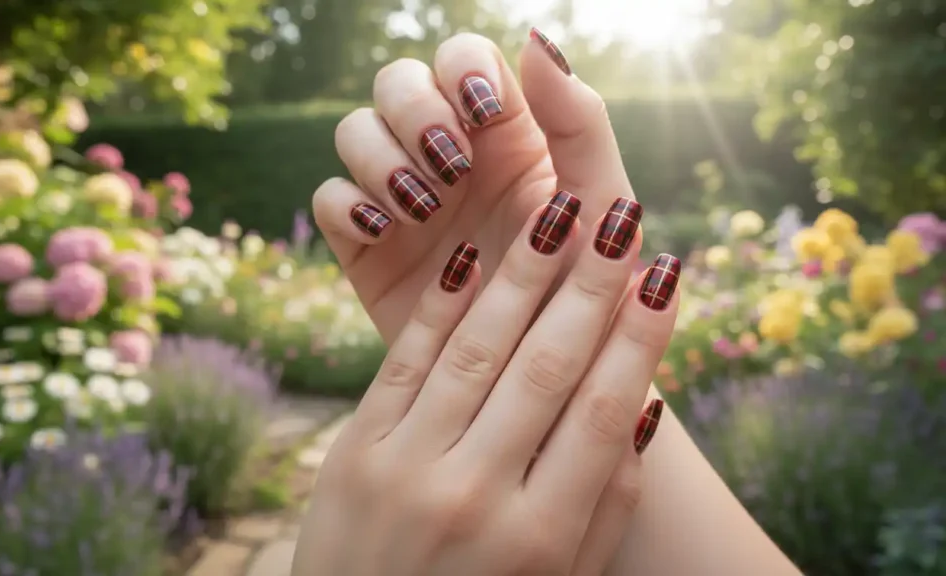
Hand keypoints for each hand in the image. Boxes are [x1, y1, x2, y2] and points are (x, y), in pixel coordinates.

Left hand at [293, 192, 679, 574]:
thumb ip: (607, 506)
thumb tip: (647, 405)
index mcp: (540, 537)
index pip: (603, 411)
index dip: (639, 335)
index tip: (666, 272)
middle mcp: (474, 496)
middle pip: (546, 368)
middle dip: (590, 285)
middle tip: (622, 217)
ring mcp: (404, 470)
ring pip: (475, 351)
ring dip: (521, 276)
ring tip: (558, 214)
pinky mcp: (353, 454)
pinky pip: (404, 363)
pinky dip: (440, 308)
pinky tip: (471, 257)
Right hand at [312, 28, 634, 341]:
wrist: (542, 380)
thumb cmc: (588, 288)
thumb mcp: (599, 201)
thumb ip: (578, 120)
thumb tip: (537, 42)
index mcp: (504, 131)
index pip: (462, 57)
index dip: (460, 70)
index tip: (483, 116)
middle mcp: (446, 154)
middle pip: (397, 83)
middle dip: (415, 112)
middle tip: (449, 165)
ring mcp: (401, 196)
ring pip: (354, 132)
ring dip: (381, 158)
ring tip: (423, 209)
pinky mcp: (365, 244)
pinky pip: (330, 198)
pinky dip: (348, 205)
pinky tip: (386, 232)